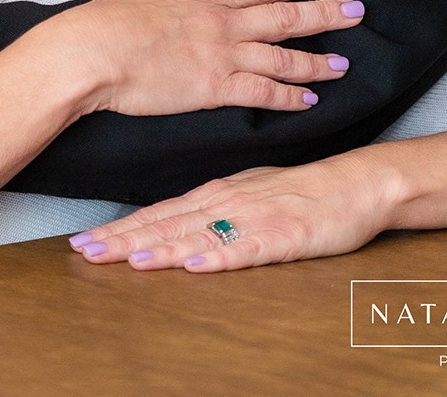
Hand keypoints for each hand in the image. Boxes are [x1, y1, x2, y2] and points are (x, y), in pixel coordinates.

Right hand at [48, 0, 362, 116]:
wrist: (89, 53)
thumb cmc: (104, 21)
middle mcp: (224, 23)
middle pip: (287, 16)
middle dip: (327, 14)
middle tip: (359, 12)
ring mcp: (223, 55)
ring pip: (283, 57)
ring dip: (317, 60)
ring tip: (345, 63)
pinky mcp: (215, 88)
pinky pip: (263, 93)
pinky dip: (290, 97)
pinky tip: (311, 100)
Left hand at [70, 154, 390, 272]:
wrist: (361, 182)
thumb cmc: (309, 190)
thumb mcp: (254, 190)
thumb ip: (216, 207)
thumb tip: (176, 224)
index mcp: (222, 192)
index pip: (162, 212)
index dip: (122, 227)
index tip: (85, 240)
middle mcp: (231, 202)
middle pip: (169, 224)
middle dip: (124, 239)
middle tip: (84, 252)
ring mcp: (257, 219)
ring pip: (199, 235)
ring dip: (160, 248)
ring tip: (125, 260)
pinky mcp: (285, 237)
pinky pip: (247, 249)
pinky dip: (220, 257)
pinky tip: (196, 264)